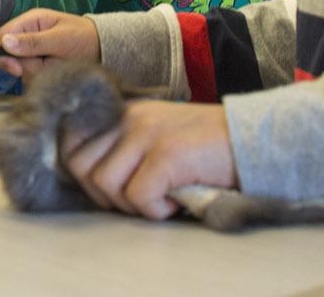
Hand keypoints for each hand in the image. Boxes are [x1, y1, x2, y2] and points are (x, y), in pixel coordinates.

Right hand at [0, 8, 99, 78]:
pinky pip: (30, 77)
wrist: (102, 48)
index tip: (17, 68)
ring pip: (19, 70)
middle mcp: (26, 37)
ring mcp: (32, 53)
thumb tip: (4, 42)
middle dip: (25, 66)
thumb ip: (33, 41)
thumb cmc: (83, 37)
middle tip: (45, 65)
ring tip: (57, 65)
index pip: (0, 36)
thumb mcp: (60, 38)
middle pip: (7, 57)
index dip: (3, 53)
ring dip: (37, 72)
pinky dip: (43, 78)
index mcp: (28, 22)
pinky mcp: (38, 66)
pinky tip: (56, 71)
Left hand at [62, 100, 235, 219]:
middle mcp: (131, 117)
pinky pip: (139, 197)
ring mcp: (148, 134)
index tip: (109, 188)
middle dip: (104, 194)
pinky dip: (157, 210)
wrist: (253, 141)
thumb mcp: (158, 134)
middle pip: (81, 166)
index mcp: (125, 111)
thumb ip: (124, 145)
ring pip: (105, 184)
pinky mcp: (167, 155)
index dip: (80, 171)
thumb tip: (89, 177)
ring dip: (131, 204)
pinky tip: (177, 201)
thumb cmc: (206, 147)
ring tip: (161, 198)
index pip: (70, 140)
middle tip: (139, 198)